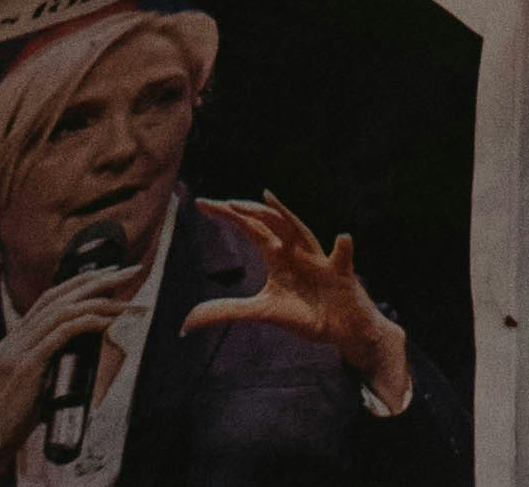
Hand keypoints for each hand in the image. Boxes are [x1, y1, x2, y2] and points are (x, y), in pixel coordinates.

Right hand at [0, 259, 146, 483]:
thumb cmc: (5, 426)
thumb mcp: (21, 387)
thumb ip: (41, 367)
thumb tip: (71, 360)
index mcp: (10, 342)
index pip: (46, 300)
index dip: (77, 284)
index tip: (105, 276)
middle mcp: (12, 341)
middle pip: (57, 297)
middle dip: (95, 280)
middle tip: (126, 272)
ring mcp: (16, 352)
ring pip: (61, 311)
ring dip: (97, 302)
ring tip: (123, 302)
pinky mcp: (24, 368)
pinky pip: (59, 335)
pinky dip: (84, 324)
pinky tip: (103, 322)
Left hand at [191, 193, 411, 411]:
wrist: (339, 328)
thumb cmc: (304, 312)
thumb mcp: (262, 311)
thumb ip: (227, 311)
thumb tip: (185, 322)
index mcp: (277, 254)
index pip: (249, 228)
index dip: (227, 215)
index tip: (201, 203)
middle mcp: (296, 249)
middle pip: (270, 222)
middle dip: (248, 211)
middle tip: (225, 202)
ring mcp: (318, 259)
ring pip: (302, 231)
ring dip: (286, 215)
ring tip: (268, 201)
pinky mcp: (340, 274)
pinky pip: (342, 259)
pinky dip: (343, 248)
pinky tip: (342, 238)